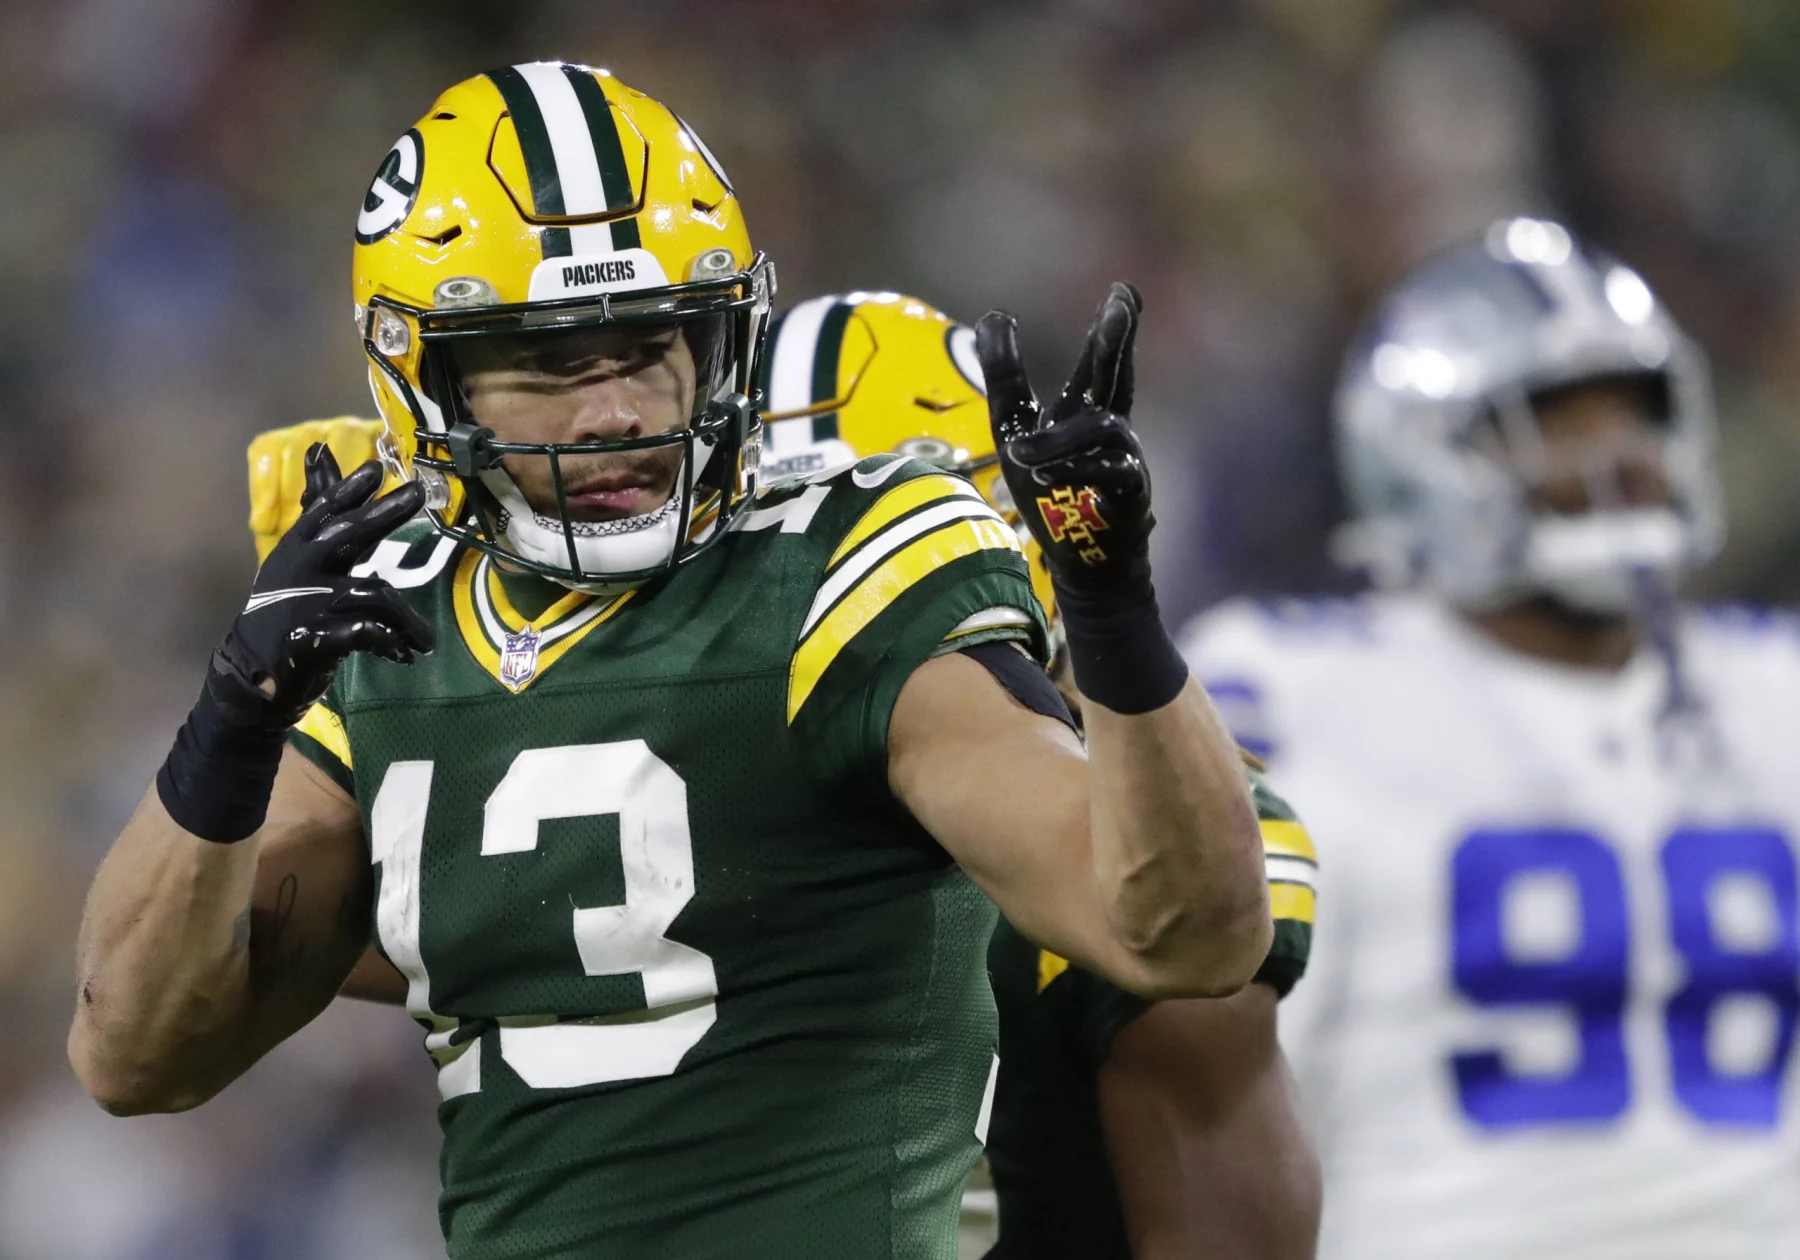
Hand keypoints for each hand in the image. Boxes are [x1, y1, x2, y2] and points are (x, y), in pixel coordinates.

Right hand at [215, 444, 431, 725]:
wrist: (255, 671)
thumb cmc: (290, 607)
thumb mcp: (304, 556)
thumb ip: (322, 509)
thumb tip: (319, 448)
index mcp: (299, 547)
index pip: (324, 511)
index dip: (348, 489)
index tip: (376, 468)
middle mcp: (300, 568)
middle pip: (345, 533)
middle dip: (382, 513)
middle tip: (415, 493)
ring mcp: (305, 601)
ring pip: (369, 592)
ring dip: (406, 619)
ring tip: (425, 641)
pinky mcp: (310, 638)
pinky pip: (361, 634)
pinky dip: (387, 642)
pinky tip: (402, 654)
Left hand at [975, 282, 1151, 596]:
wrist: (1083, 562)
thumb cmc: (1054, 493)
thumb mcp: (1017, 429)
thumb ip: (1007, 377)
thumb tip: (997, 312)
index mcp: (1090, 413)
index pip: (1101, 365)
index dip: (1113, 329)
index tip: (1123, 290)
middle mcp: (1114, 431)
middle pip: (1116, 377)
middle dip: (1116, 340)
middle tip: (1122, 302)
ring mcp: (1125, 462)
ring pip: (1099, 430)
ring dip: (1058, 439)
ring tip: (1021, 451)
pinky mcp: (1127, 498)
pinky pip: (1109, 474)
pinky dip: (1077, 471)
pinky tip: (1048, 477)